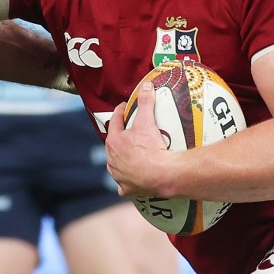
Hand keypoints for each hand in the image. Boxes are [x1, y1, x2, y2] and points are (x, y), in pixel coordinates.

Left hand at [105, 83, 170, 197]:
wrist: (162, 174)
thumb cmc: (151, 147)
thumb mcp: (147, 121)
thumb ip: (146, 102)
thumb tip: (147, 85)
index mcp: (113, 141)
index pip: (115, 121)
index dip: (120, 112)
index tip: (125, 107)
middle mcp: (112, 159)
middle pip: (113, 144)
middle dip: (119, 137)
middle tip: (129, 132)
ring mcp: (118, 175)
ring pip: (115, 165)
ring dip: (119, 160)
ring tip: (129, 155)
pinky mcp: (127, 189)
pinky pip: (123, 186)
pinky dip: (125, 183)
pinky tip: (129, 182)